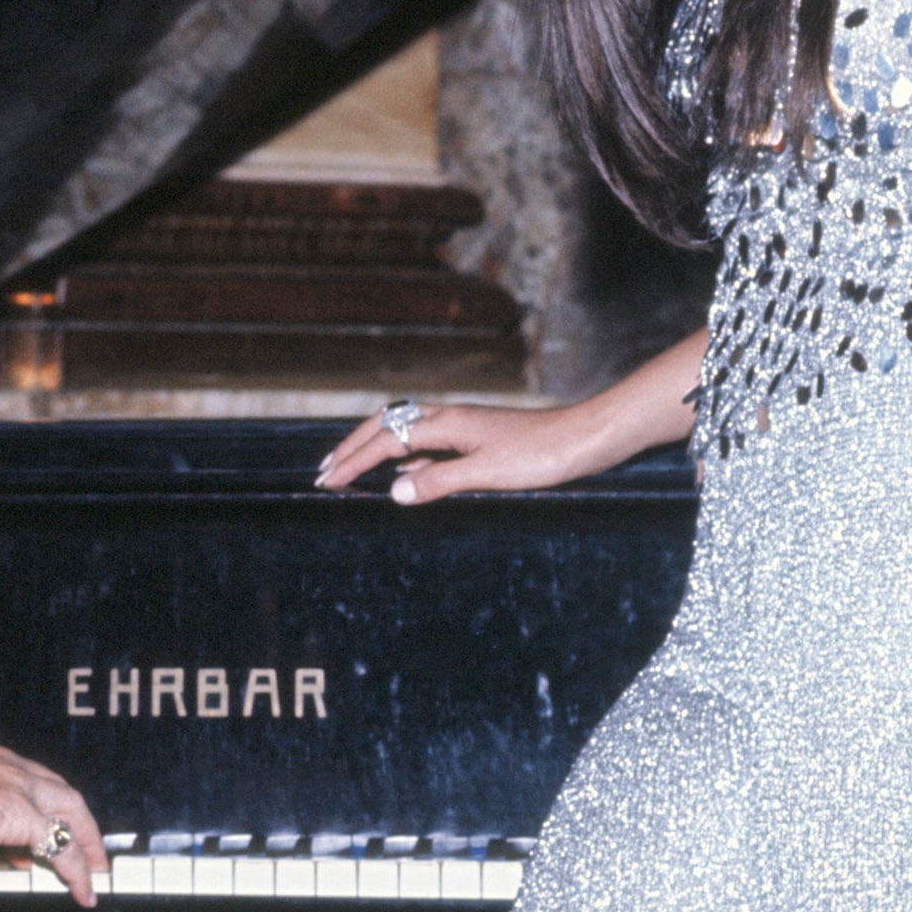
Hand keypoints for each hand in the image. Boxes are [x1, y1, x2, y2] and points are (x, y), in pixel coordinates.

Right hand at [0, 733, 107, 905]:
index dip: (30, 796)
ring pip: (69, 809)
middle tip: (83, 841)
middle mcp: (2, 762)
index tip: (32, 821)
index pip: (17, 773)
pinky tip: (82, 891)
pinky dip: (76, 871)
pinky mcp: (22, 816)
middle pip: (55, 786)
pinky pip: (61, 848)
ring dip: (85, 840)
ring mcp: (16, 786)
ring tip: (95, 867)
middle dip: (72, 814)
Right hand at [315, 396, 615, 503]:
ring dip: (376, 451)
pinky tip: (405, 477)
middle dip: (353, 448)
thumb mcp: (487, 474)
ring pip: (406, 434)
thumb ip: (439, 482)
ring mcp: (465, 428)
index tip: (326, 480)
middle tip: (325, 471)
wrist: (586, 439)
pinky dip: (404, 459)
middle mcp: (451, 420)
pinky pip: (427, 446)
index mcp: (447, 424)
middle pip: (387, 427)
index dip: (353, 461)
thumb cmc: (542, 455)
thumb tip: (393, 491)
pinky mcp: (479, 439)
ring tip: (352, 470)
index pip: (385, 441)